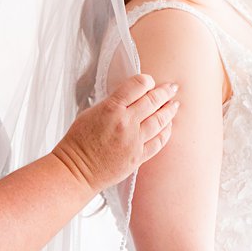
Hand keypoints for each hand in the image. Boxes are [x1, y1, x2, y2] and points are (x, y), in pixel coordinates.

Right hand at [50, 74, 177, 192]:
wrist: (76, 170)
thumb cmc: (78, 142)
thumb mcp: (90, 113)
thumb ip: (111, 104)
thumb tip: (129, 99)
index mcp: (111, 109)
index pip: (137, 86)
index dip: (146, 80)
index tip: (149, 81)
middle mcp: (126, 123)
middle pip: (153, 101)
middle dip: (165, 92)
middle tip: (172, 88)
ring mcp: (134, 141)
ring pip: (160, 120)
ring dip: (169, 110)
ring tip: (174, 105)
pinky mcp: (138, 157)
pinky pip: (159, 141)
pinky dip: (166, 131)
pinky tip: (168, 126)